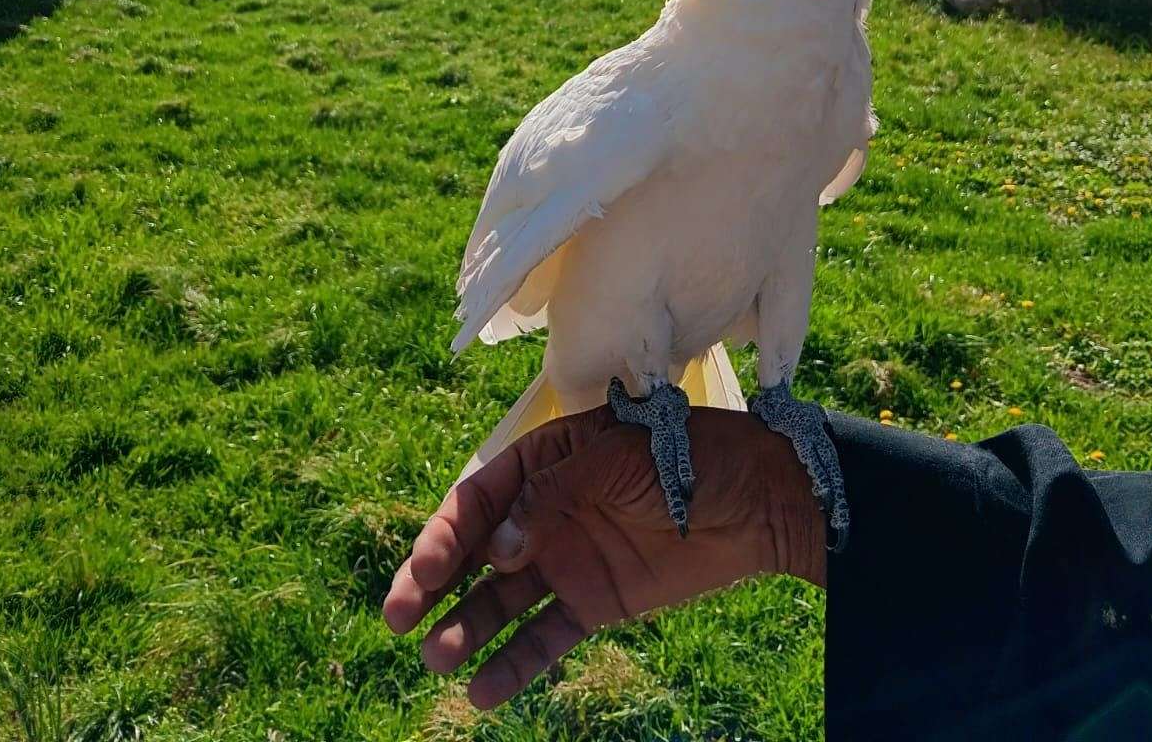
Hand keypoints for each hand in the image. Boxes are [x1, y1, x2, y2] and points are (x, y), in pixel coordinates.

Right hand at [383, 404, 824, 709]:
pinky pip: (545, 637)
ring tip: (438, 660)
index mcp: (543, 461)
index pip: (478, 500)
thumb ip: (553, 498)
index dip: (444, 535)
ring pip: (501, 599)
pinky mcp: (594, 603)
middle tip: (397, 619)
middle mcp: (543, 512)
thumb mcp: (615, 461)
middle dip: (432, 583)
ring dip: (466, 628)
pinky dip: (514, 665)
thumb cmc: (683, 458)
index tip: (425, 572)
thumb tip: (498, 547)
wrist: (754, 500)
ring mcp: (567, 560)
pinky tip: (484, 694)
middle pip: (474, 551)